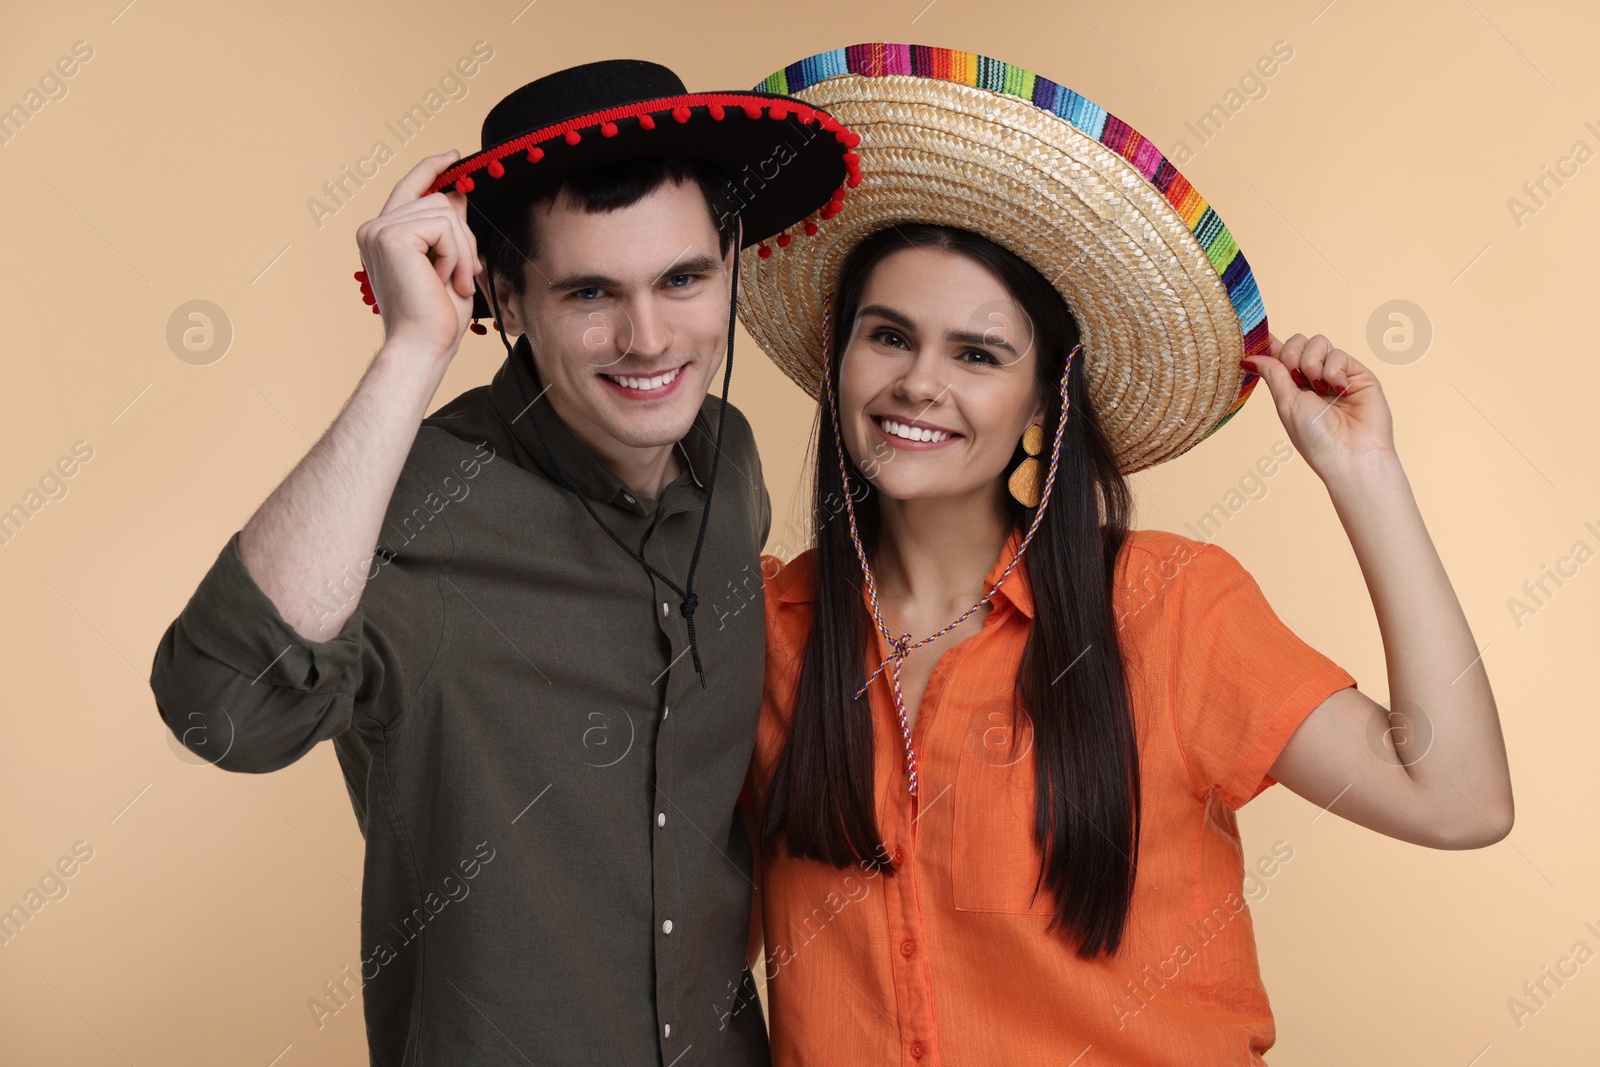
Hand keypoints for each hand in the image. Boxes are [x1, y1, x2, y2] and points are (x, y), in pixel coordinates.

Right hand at [354, 149, 482, 359]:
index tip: (453, 155)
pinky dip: (456, 255)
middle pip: (437, 200)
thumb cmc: (436, 317)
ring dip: (462, 251)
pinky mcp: (391, 236)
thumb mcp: (450, 264)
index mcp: (384, 235)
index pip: (409, 188)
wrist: (423, 346)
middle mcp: (375, 228)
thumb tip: (455, 192)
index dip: (431, 168)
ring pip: (445, 212)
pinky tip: (446, 280)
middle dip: (463, 238)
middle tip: (466, 276)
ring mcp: (379, 230)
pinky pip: (444, 226)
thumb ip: (449, 228)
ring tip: (455, 283)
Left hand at [1243, 333, 1396, 480]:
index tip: (1256, 340)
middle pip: (1297, 342)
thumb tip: (1249, 356)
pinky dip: (1334, 371)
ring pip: (1318, 342)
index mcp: (1292, 388)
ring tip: (1319, 388)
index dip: (1269, 345)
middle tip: (1297, 378)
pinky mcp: (1358, 373)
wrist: (1351, 454)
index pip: (1279, 356)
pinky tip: (1339, 390)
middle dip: (1292, 355)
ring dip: (1312, 363)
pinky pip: (1339, 354)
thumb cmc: (1316, 437)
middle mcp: (1313, 379)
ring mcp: (1336, 375)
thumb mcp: (1286, 403)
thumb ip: (1273, 373)